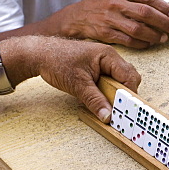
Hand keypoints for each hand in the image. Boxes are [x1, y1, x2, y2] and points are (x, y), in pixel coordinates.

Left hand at [2, 36, 140, 121]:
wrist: (39, 54)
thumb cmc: (57, 61)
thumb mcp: (78, 85)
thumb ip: (95, 101)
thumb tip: (107, 115)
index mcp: (108, 56)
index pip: (129, 76)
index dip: (129, 93)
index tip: (125, 107)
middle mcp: (109, 57)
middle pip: (128, 78)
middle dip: (123, 93)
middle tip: (115, 106)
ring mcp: (103, 62)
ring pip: (119, 80)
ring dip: (113, 92)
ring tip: (103, 101)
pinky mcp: (97, 68)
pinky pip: (109, 80)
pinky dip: (105, 90)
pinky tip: (95, 96)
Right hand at [52, 0, 168, 48]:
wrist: (75, 17)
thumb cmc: (100, 6)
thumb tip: (162, 10)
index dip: (164, 8)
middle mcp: (115, 2)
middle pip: (146, 13)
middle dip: (163, 22)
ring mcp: (109, 18)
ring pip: (138, 28)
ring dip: (154, 35)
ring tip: (163, 38)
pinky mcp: (105, 33)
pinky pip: (129, 40)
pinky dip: (141, 43)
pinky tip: (149, 44)